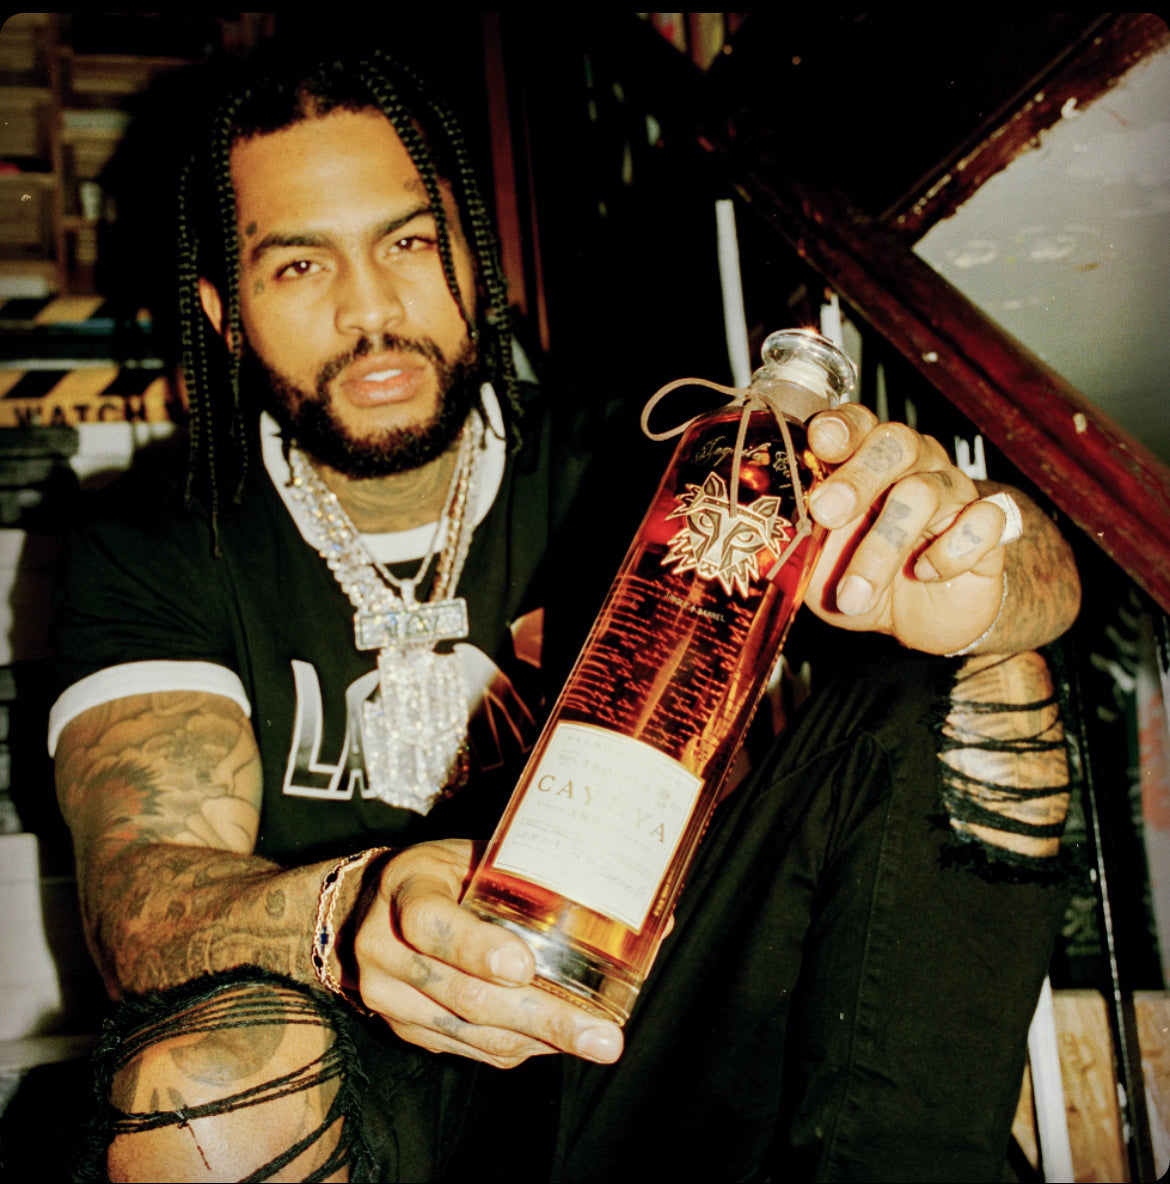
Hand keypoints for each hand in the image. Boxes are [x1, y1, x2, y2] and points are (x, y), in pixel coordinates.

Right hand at [352, 839, 623, 1068]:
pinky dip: (517, 1049)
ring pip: (469, 1031)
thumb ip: (535, 871)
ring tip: (596, 1042)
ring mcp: (389, 998)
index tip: (525, 966)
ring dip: (539, 1041)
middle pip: (463, 995)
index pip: (430, 923)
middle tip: (601, 1034)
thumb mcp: (469, 853)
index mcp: (405, 888)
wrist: (364, 907)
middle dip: (540, 1018)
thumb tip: (642, 903)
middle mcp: (384, 949)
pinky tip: (557, 1042)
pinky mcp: (403, 1030)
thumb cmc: (439, 873)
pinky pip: (466, 1049)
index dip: (477, 947)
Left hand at [802, 404, 1011, 653]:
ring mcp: (953, 492)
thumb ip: (796, 542)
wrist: (919, 618)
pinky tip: (927, 573)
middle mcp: (912, 464)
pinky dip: (951, 552)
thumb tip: (758, 536)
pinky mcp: (990, 528)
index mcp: (866, 461)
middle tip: (826, 513)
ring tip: (853, 595)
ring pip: (924, 493)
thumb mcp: (818, 563)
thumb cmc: (862, 575)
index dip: (840, 427)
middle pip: (895, 443)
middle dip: (857, 477)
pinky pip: (982, 523)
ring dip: (883, 547)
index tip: (819, 441)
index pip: (857, 423)